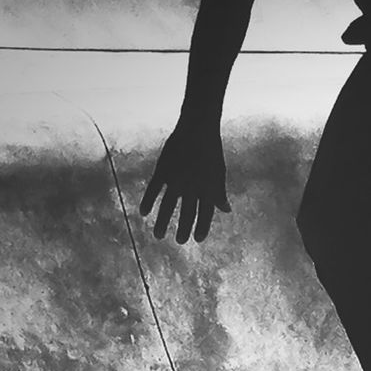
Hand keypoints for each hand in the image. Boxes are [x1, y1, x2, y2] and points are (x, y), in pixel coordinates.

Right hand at [139, 123, 231, 242]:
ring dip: (163, 222)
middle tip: (179, 241)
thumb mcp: (219, 173)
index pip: (206, 214)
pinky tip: (143, 213)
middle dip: (183, 229)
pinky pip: (153, 189)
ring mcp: (177, 179)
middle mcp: (193, 187)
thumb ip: (220, 193)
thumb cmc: (211, 151)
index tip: (197, 239)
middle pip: (188, 213)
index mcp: (209, 188)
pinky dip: (148, 201)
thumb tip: (226, 210)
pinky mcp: (163, 170)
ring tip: (158, 236)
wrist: (197, 128)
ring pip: (169, 206)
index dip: (202, 227)